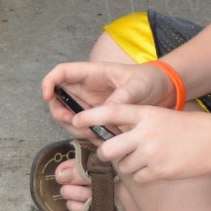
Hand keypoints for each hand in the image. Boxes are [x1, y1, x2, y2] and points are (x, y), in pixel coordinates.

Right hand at [41, 59, 171, 133]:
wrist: (163, 92)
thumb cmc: (149, 80)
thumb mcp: (138, 86)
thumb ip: (122, 97)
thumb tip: (104, 111)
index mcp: (93, 73)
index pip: (62, 72)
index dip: (49, 82)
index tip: (47, 96)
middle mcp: (86, 89)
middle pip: (58, 99)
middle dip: (59, 112)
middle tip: (73, 123)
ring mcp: (90, 104)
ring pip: (68, 117)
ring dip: (74, 128)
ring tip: (94, 133)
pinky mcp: (97, 118)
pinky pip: (83, 128)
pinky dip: (88, 135)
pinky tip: (103, 139)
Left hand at [78, 103, 210, 181]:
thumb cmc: (190, 128)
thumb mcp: (163, 116)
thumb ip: (139, 122)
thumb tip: (113, 132)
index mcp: (147, 114)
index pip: (111, 112)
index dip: (91, 116)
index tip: (76, 120)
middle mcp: (146, 133)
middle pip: (108, 148)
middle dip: (106, 154)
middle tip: (110, 153)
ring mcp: (151, 153)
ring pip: (122, 166)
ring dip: (129, 165)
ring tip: (147, 159)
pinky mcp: (158, 171)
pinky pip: (137, 178)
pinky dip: (143, 176)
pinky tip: (157, 168)